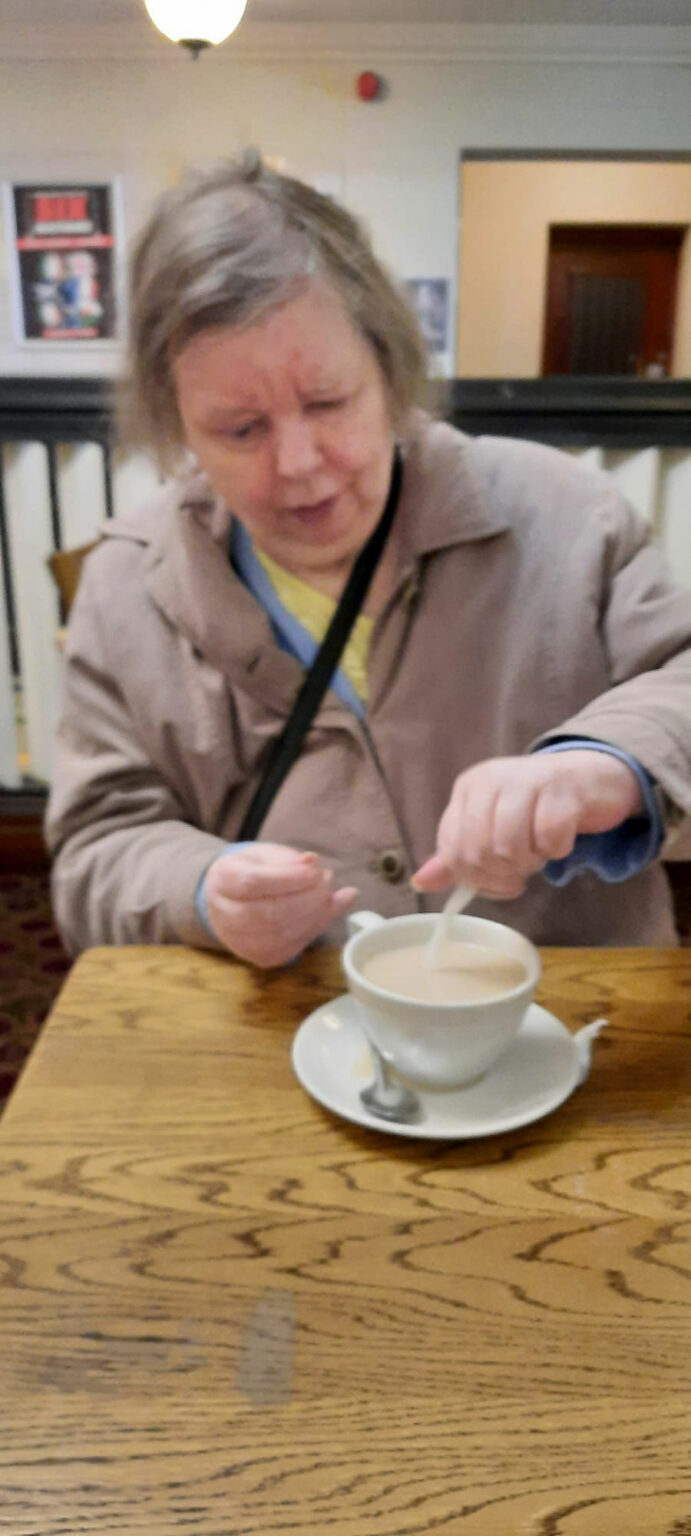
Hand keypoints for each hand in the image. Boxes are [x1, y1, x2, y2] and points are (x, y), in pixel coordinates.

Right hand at [203, 842, 357, 966]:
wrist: (233, 899)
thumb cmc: (254, 870)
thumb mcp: (268, 855)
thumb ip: (290, 859)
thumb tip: (312, 862)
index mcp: (223, 879)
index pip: (253, 882)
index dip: (289, 878)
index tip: (315, 870)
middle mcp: (224, 915)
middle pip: (269, 913)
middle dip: (308, 898)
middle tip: (326, 880)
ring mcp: (241, 942)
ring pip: (283, 935)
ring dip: (316, 915)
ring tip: (327, 893)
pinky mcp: (261, 957)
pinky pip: (292, 947)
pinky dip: (315, 929)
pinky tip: (325, 911)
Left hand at [413, 750, 643, 898]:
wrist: (588, 777)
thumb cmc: (535, 807)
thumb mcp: (490, 827)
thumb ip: (457, 855)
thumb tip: (420, 882)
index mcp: (468, 788)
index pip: (452, 850)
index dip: (474, 878)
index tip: (497, 880)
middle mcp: (491, 779)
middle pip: (479, 853)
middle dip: (503, 874)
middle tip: (524, 867)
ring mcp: (527, 780)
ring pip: (510, 848)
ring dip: (530, 863)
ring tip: (540, 851)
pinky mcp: (562, 790)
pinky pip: (549, 840)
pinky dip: (556, 850)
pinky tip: (560, 839)